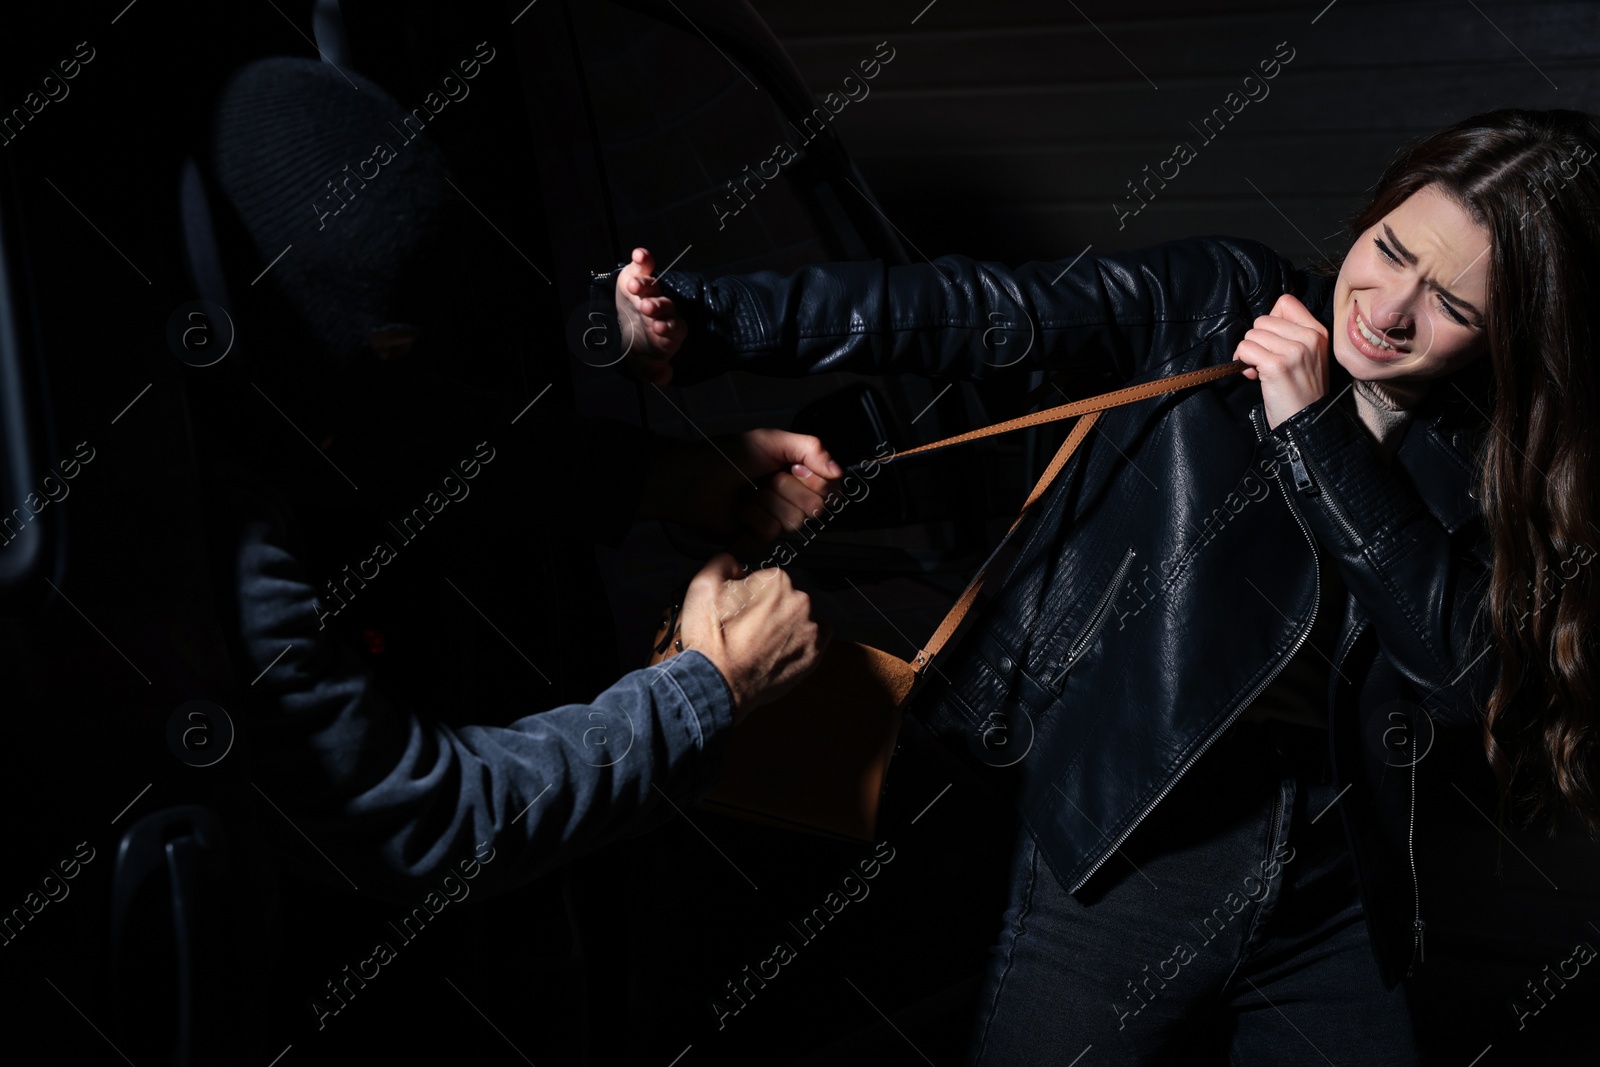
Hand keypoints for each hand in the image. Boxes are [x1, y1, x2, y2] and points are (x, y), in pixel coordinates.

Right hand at [616, 247, 683, 384]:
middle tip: (646, 307)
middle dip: (656, 305)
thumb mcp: (642, 365)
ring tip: (635, 285)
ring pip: (653, 286)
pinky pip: (645, 265)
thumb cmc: (639, 348)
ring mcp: (652, 291)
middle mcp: (663, 309)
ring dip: (645, 284)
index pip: (673, 328)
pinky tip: (640, 255)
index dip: (667, 327)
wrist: (626, 330)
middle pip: (665, 305)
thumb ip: (652, 372)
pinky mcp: (638, 275)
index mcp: (669, 330)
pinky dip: (644, 259)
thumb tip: (664, 375)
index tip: (659, 329)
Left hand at [640, 429, 842, 546]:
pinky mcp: (758, 536)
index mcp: (797, 471)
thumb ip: (811, 447)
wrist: (692, 479)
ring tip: (749, 493)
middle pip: (816, 506)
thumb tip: (839, 471)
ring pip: (794, 521)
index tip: (795, 468)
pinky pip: (771, 532)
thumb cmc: (726, 456)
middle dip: (788, 489)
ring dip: (767, 502)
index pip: (830, 487)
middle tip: (767, 479)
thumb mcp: (771, 440)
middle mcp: (790, 496)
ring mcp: (775, 517)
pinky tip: (739, 509)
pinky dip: (752, 517)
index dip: (816, 480)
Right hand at [679, 553, 830, 717]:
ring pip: (799, 618)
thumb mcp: (702, 587)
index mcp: (776, 581)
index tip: (739, 610)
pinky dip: (799, 642)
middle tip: (746, 629)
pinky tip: (778, 651)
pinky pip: (814, 640)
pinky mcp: (814, 655)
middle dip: (768, 609)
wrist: (717, 685)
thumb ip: (723, 563)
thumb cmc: (710, 642)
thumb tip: (735, 564)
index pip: (766, 579)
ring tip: (760, 644)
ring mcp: (810, 630)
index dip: (749, 594)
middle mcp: (799, 601)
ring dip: (784, 626)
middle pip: (785, 598)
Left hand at [1232, 293, 1329, 429]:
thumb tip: (1261, 325)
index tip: (1272, 341)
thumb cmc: (1301, 391)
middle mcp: (1309, 338)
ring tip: (1261, 370)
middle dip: (1256, 341)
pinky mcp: (1276, 365)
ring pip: (1251, 335)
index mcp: (1317, 332)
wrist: (1306, 423)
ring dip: (1248, 353)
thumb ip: (1290, 335)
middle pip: (1262, 320)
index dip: (1270, 320)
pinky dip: (1243, 363)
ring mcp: (1294, 351)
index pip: (1285, 302)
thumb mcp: (1308, 356)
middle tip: (1263, 361)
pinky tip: (1255, 376)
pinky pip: (1245, 349)